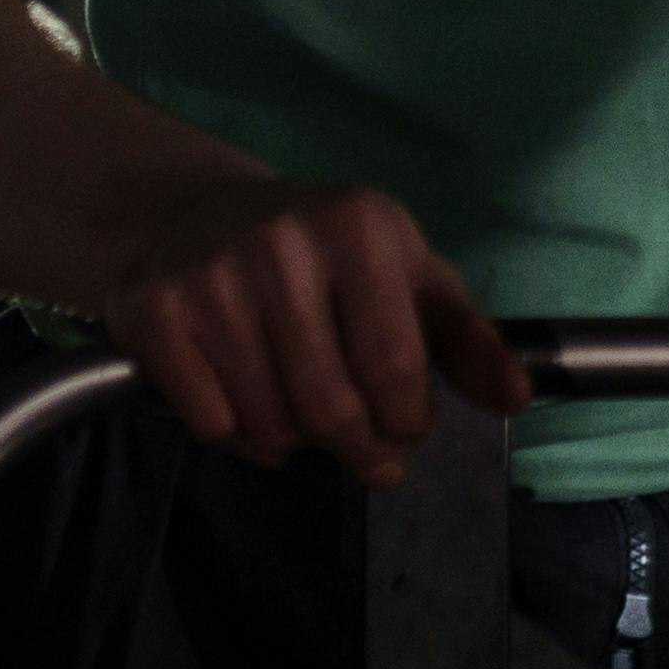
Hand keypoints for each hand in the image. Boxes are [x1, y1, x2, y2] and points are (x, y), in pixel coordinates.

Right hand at [102, 175, 527, 484]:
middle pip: (331, 408)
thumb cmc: (326, 255)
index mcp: (357, 227)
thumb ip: (467, 339)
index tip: (407, 426)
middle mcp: (280, 244)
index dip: (408, 420)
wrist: (202, 214)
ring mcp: (210, 278)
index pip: (396, 367)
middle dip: (361, 451)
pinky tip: (248, 402)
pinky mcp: (152, 311)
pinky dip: (238, 437)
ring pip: (270, 424)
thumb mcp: (409, 276)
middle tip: (366, 454)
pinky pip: (210, 423)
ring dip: (297, 444)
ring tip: (304, 415)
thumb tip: (517, 397)